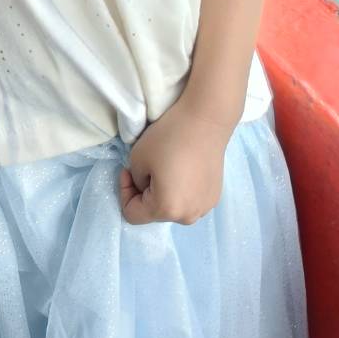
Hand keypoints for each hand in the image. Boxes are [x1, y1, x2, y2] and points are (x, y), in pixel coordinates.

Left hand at [119, 97, 232, 225]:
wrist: (205, 121)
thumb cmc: (168, 138)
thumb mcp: (136, 158)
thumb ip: (135, 181)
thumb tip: (146, 185)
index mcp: (167, 209)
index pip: (133, 215)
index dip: (124, 192)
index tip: (127, 170)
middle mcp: (188, 216)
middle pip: (154, 212)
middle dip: (144, 192)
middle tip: (146, 166)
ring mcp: (204, 208)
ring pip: (173, 207)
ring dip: (163, 192)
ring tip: (166, 166)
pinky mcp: (213, 197)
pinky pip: (188, 200)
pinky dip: (181, 189)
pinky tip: (184, 168)